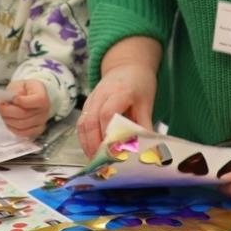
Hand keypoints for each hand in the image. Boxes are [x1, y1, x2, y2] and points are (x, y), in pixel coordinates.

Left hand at [0, 79, 51, 137]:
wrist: (32, 97)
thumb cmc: (24, 90)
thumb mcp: (19, 84)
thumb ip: (15, 91)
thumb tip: (11, 100)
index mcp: (42, 96)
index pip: (37, 100)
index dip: (21, 100)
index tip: (12, 98)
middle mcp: (44, 110)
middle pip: (24, 114)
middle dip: (8, 111)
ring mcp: (41, 122)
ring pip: (21, 125)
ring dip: (8, 119)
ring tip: (2, 113)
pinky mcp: (36, 130)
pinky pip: (23, 133)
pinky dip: (12, 128)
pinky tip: (8, 121)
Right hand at [78, 37, 160, 154]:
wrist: (127, 67)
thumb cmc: (139, 85)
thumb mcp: (147, 103)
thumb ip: (145, 125)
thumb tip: (149, 149)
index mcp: (119, 91)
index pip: (107, 113)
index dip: (108, 133)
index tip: (114, 151)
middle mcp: (100, 95)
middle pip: (91, 121)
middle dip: (95, 144)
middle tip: (103, 163)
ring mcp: (91, 100)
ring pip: (82, 124)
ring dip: (87, 145)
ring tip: (96, 162)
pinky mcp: (86, 106)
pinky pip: (81, 125)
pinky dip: (85, 140)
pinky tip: (92, 153)